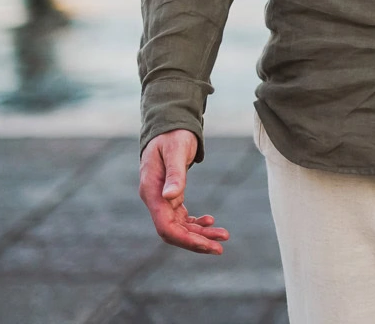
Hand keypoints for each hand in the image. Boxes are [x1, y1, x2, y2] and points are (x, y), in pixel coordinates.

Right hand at [139, 130, 230, 254]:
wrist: (169, 126)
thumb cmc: (172, 136)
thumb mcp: (175, 152)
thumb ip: (174, 174)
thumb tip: (171, 197)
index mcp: (151, 191)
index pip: (165, 226)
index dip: (186, 239)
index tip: (207, 245)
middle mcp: (154, 199)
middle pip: (173, 231)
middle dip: (196, 241)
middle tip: (220, 247)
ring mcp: (162, 199)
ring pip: (179, 226)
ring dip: (200, 233)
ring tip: (223, 236)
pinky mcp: (171, 197)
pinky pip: (182, 217)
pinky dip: (196, 223)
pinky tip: (210, 221)